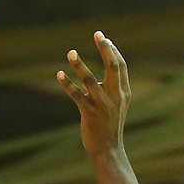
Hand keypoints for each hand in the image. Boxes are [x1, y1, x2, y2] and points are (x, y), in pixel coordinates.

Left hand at [57, 31, 130, 157]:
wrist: (108, 149)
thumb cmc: (110, 124)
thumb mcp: (118, 104)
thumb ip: (114, 87)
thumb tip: (108, 67)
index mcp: (124, 92)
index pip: (121, 66)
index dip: (113, 51)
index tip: (104, 38)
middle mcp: (115, 96)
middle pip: (112, 67)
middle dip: (105, 49)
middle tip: (97, 34)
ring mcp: (102, 104)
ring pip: (90, 80)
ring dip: (79, 65)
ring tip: (71, 52)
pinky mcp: (89, 113)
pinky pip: (76, 95)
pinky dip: (67, 84)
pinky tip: (59, 74)